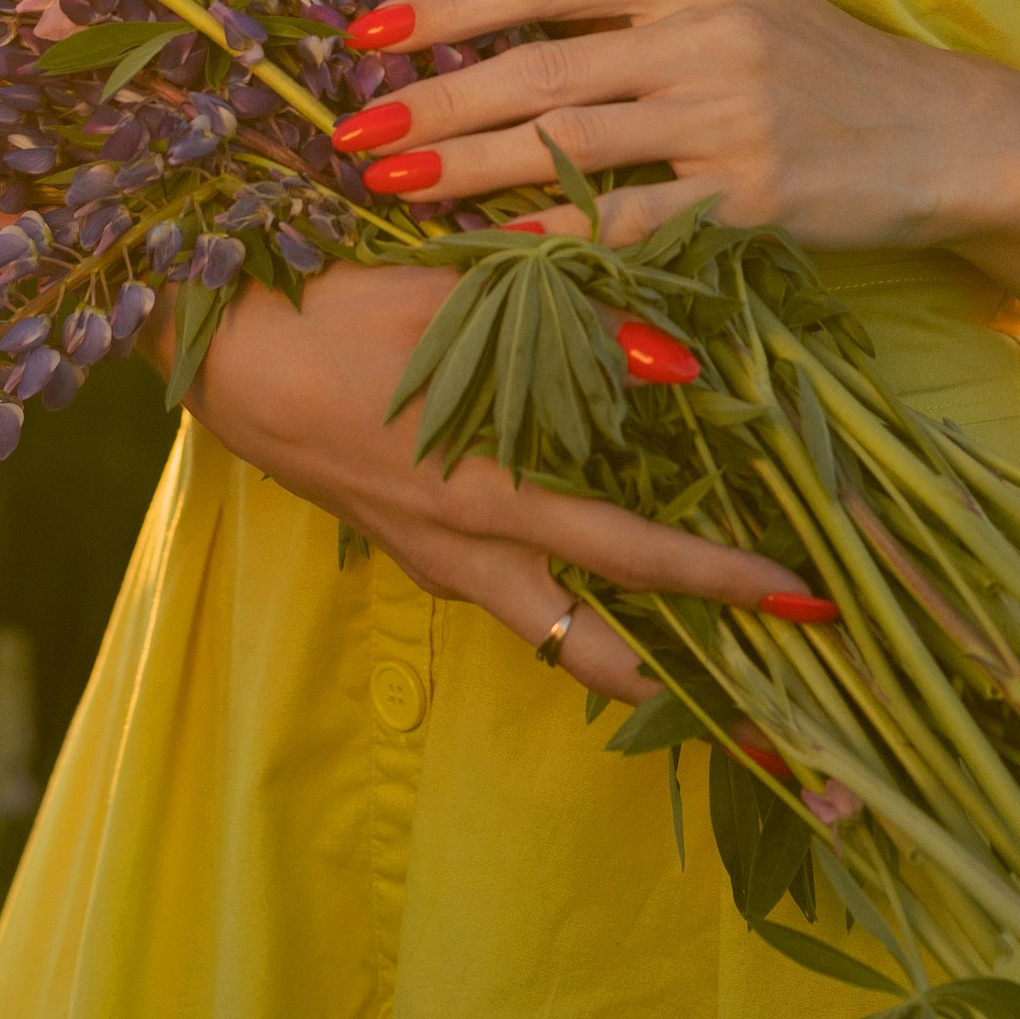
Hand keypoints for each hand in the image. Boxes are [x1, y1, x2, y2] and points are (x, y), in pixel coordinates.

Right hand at [186, 258, 815, 701]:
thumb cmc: (333, 311)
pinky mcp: (411, 547)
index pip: (628, 553)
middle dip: (687, 687)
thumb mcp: (450, 301)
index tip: (802, 602)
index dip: (719, 581)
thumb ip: (566, 328)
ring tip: (707, 677)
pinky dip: (566, 614)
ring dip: (626, 662)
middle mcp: (466, 551)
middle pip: (592, 649)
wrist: (217, 352)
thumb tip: (677, 360)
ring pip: (548, 638)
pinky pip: (507, 598)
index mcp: (484, 493)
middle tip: (774, 717)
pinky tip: (602, 591)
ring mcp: (434, 560)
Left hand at [338, 0, 1019, 250]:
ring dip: (465, 170)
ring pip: (565, 143)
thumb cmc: (814, 61)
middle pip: (536, 67)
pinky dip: (553, 236)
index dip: (445, 8)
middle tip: (348, 133)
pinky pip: (627, 219)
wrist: (939, 133)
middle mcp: (704, 27)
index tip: (366, 34)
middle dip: (430, 103)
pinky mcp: (750, 193)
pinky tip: (490, 252)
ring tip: (389, 188)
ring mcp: (728, 112)